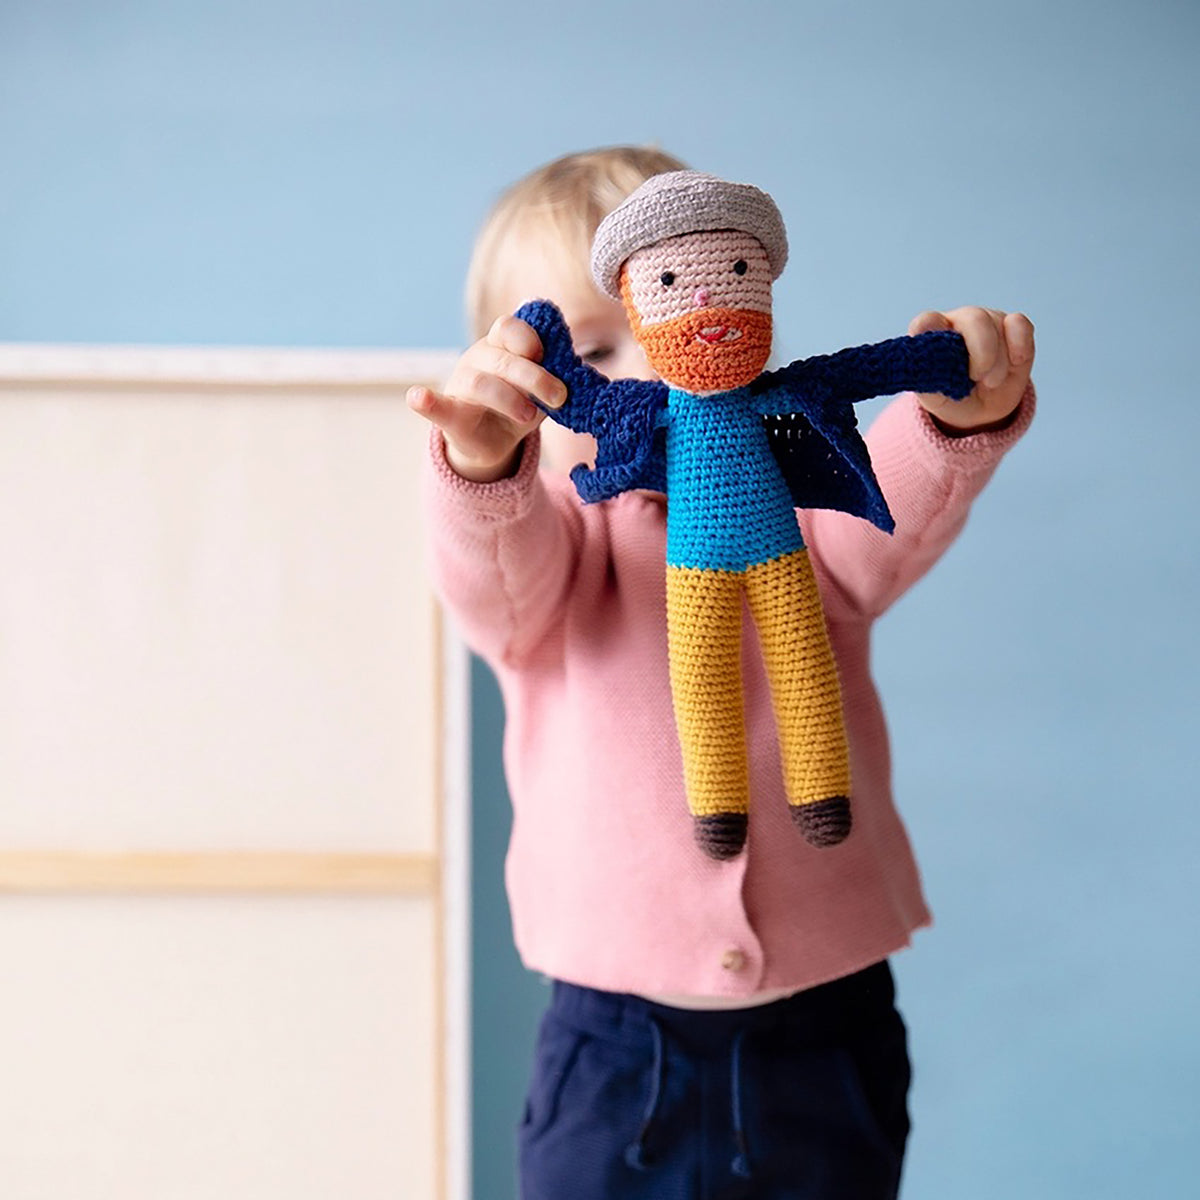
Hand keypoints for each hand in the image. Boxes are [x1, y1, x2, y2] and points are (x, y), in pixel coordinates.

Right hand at [406, 315, 566, 481]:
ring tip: (530, 416)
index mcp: (500, 347)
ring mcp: (459, 386)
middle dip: (534, 377)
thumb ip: (554, 376)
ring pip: (480, 384)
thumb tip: (572, 373)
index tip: (545, 355)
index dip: (528, 339)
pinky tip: (418, 397)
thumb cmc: (520, 405)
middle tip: (559, 397)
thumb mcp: (542, 390)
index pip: (508, 329)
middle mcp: (477, 360)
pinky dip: (426, 402)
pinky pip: (435, 407)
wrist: (495, 443)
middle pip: (501, 359)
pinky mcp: (449, 417)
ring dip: (509, 399)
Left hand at [909, 307, 1034, 434]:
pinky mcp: (1012, 327)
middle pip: (974, 318)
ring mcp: (987, 321)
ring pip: (998, 325)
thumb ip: (924, 377)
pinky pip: (1020, 324)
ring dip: (999, 362)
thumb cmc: (951, 398)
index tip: (942, 358)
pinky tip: (1016, 363)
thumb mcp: (934, 397)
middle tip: (978, 378)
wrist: (980, 411)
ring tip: (990, 382)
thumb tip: (918, 357)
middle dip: (982, 352)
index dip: (932, 332)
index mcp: (932, 335)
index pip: (926, 322)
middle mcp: (958, 322)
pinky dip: (1020, 345)